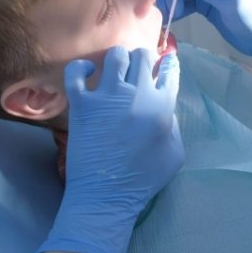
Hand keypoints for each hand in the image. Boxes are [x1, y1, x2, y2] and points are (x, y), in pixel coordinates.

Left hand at [37, 47, 183, 252]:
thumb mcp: (175, 154)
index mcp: (162, 107)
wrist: (105, 196)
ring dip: (118, 59)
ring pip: (115, 56)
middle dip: (143, 59)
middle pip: (142, 56)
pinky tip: (87, 73)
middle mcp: (137, 95)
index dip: (168, 64)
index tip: (164, 64)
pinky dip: (81, 68)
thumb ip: (173, 125)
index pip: (169, 71)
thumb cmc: (143, 179)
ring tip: (115, 70)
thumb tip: (163, 106)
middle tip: (138, 69)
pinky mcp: (82, 104)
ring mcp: (107, 97)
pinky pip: (76, 72)